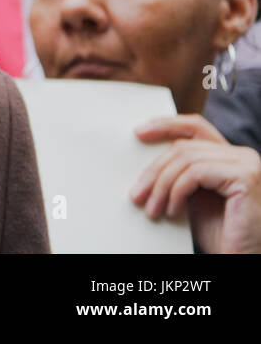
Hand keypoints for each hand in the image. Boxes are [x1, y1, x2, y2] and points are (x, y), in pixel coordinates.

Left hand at [131, 114, 260, 253]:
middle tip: (137, 194)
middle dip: (154, 170)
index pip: (195, 127)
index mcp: (231, 156)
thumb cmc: (220, 233)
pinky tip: (173, 211)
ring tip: (152, 208)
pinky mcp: (244, 177)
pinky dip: (177, 191)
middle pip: (184, 146)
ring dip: (161, 186)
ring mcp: (247, 165)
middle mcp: (243, 156)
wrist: (241, 258)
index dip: (166, 125)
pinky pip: (196, 173)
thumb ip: (181, 173)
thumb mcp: (194, 195)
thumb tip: (146, 161)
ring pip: (186, 159)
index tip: (138, 133)